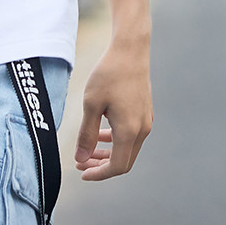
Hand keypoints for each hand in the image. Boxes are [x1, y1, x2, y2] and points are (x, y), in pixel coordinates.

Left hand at [74, 38, 152, 180]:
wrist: (130, 50)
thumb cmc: (109, 74)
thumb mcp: (91, 104)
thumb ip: (86, 134)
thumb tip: (80, 157)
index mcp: (129, 131)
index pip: (116, 166)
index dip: (98, 174)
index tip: (81, 171)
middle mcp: (142, 129)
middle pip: (123, 161)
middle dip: (101, 165)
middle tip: (80, 161)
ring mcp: (146, 121)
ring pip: (127, 148)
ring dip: (108, 153)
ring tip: (88, 149)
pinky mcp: (145, 112)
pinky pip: (131, 135)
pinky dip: (115, 140)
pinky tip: (101, 133)